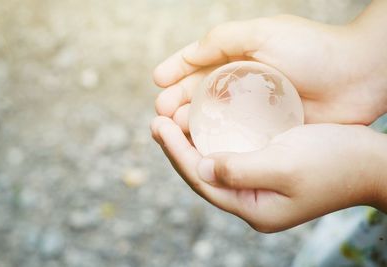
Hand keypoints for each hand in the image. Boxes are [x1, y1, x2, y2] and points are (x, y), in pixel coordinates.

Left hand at [151, 117, 386, 231]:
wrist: (370, 163)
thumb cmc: (334, 162)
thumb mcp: (285, 165)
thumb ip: (240, 170)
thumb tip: (202, 169)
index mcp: (253, 208)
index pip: (201, 180)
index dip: (176, 153)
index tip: (157, 125)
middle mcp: (252, 203)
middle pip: (203, 177)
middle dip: (178, 150)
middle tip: (156, 122)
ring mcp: (259, 190)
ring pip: (214, 168)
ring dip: (192, 146)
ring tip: (170, 124)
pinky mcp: (267, 174)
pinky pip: (230, 159)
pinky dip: (213, 143)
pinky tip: (203, 129)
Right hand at [153, 14, 386, 126]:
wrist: (359, 78)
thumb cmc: (313, 50)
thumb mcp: (263, 33)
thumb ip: (221, 40)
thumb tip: (184, 59)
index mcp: (236, 60)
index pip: (196, 68)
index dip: (174, 76)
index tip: (157, 87)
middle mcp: (240, 86)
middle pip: (198, 97)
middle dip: (175, 105)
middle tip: (160, 117)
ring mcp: (252, 112)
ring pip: (212, 121)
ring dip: (190, 127)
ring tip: (172, 133)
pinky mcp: (265, 132)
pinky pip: (233, 140)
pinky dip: (215, 144)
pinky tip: (201, 149)